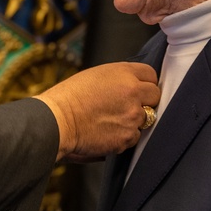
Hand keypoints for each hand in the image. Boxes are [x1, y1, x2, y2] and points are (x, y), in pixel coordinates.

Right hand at [36, 62, 159, 162]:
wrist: (56, 121)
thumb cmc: (69, 98)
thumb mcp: (96, 76)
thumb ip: (120, 80)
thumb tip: (135, 88)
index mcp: (123, 73)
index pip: (151, 75)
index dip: (144, 83)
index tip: (139, 90)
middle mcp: (132, 92)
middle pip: (155, 96)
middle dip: (145, 101)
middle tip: (128, 107)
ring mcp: (132, 115)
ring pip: (146, 119)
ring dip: (134, 121)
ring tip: (111, 121)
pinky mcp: (127, 136)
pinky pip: (134, 137)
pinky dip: (124, 137)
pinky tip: (107, 133)